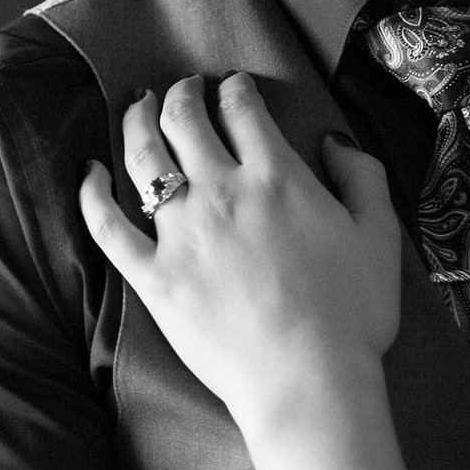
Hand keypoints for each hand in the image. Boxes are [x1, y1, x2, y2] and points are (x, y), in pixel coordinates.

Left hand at [79, 75, 401, 425]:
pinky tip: (88, 173)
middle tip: (183, 89)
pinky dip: (92, 194)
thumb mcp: (380, 236)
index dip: (235, 90)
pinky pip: (107, 225)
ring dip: (136, 122)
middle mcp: (221, 192)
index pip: (243, 111)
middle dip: (182, 94)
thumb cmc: (353, 315)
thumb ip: (362, 177)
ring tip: (136, 107)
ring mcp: (181, 234)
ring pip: (143, 158)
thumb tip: (333, 141)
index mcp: (277, 177)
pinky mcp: (153, 275)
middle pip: (185, 120)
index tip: (233, 89)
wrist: (308, 380)